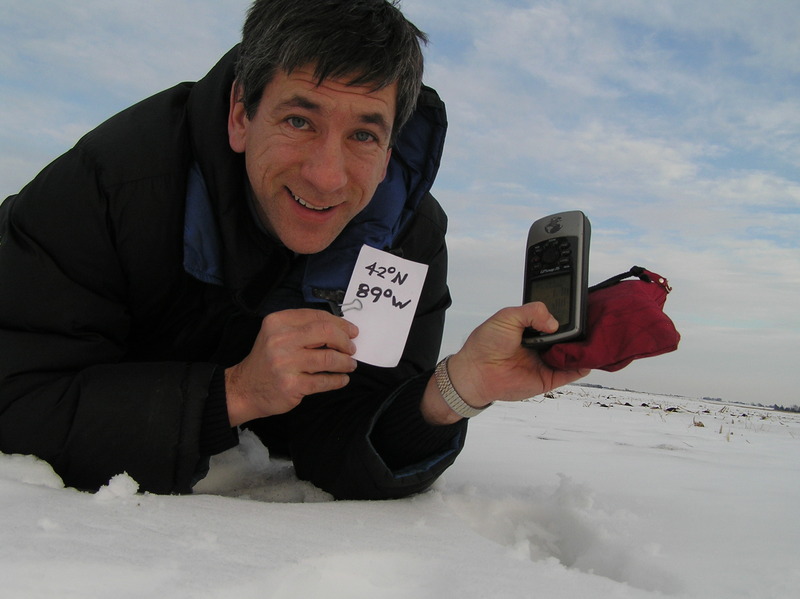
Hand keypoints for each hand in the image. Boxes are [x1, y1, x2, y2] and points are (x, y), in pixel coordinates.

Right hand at [225, 309, 358, 426]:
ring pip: (329, 358)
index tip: (351, 331)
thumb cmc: (267, 360)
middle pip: (326, 333)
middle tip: (351, 348)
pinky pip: (324, 381)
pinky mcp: (291, 385)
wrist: (245, 388)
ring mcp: (285, 363)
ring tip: (349, 365)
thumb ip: (304, 328)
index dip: (340, 323)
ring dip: (345, 362)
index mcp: (278, 322)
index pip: (317, 316)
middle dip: (345, 341)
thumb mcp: (277, 335)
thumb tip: (341, 329)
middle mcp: (280, 340)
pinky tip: (341, 379)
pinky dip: (338, 380)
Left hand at [421, 302, 589, 423]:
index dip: (568, 315)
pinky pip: (570, 373)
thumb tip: (554, 322)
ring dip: (583, 349)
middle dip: (579, 331)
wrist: (476, 371)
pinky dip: (581, 367)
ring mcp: (546, 361)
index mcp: (533, 327)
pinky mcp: (548, 378)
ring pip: (573, 354)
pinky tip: (587, 359)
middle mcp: (542, 344)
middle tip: (589, 324)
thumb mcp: (507, 316)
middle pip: (568, 337)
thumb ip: (532, 311)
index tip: (580, 309)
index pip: (557, 319)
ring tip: (594, 340)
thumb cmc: (487, 343)